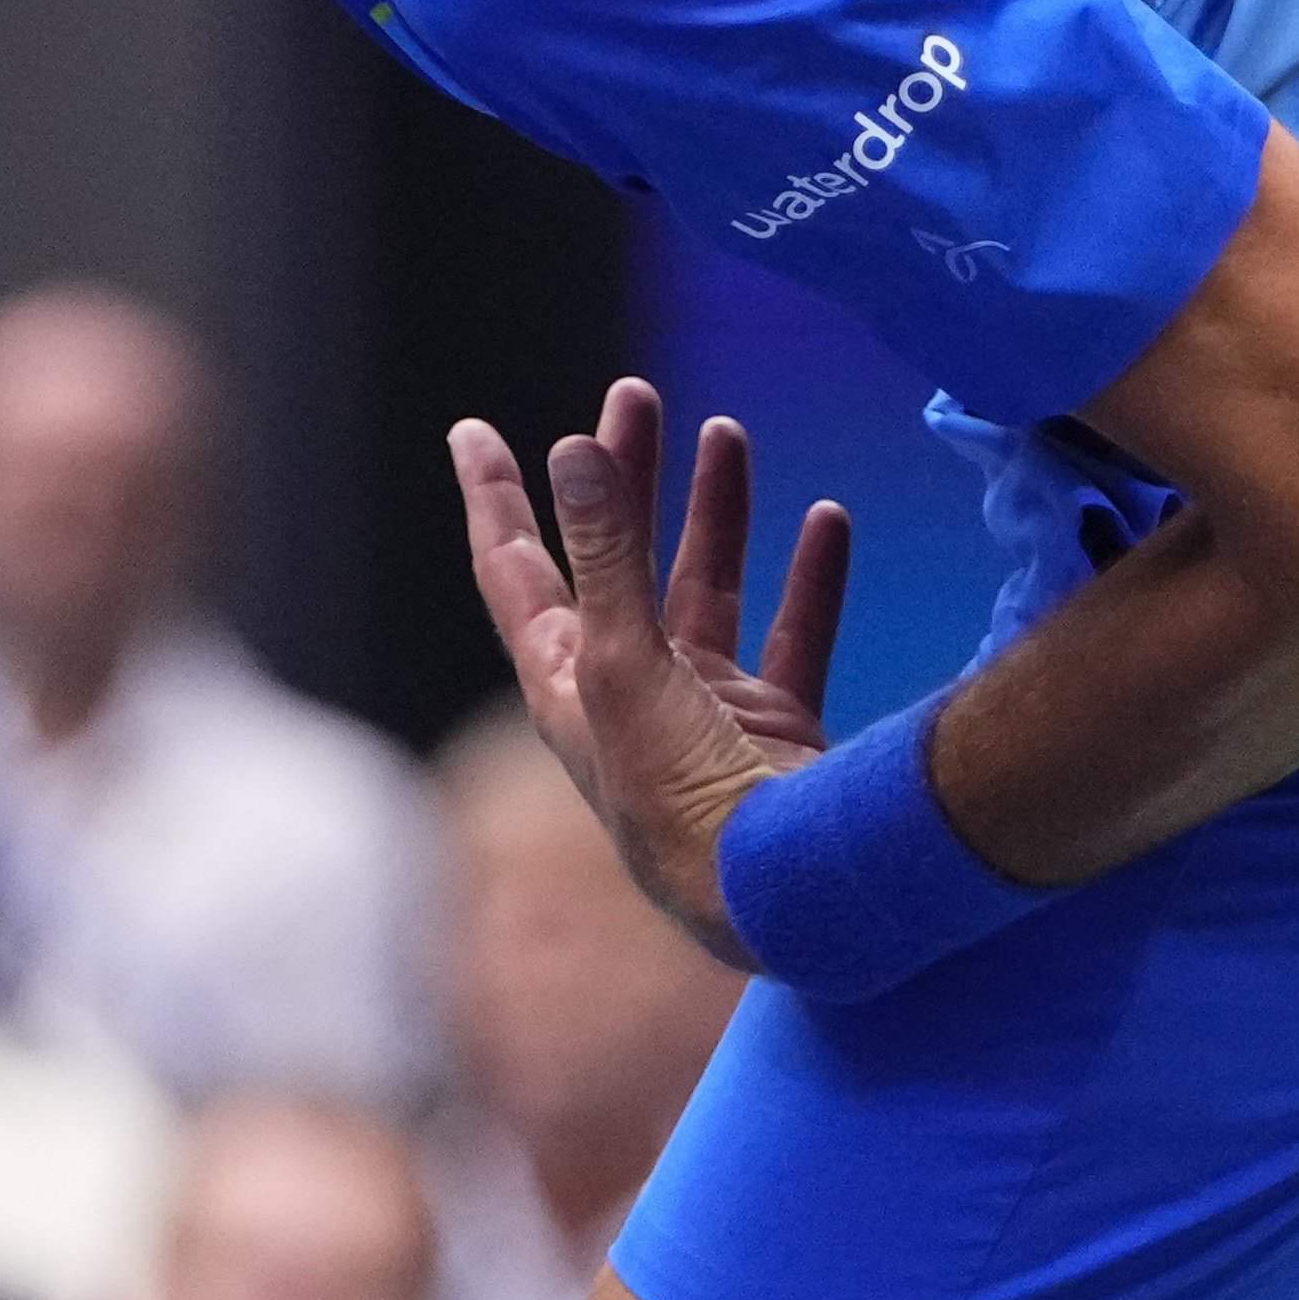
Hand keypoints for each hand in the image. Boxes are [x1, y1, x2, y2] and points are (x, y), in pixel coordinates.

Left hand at [451, 376, 851, 966]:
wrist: (783, 905)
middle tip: (633, 394)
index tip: (473, 431)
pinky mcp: (778, 732)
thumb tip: (572, 447)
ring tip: (725, 430)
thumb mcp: (627, 663)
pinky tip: (826, 519)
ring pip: (707, 590)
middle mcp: (629, 694)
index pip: (516, 571)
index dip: (494, 499)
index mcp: (568, 685)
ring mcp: (707, 713)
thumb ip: (607, 553)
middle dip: (622, 478)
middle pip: (617, 560)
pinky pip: (794, 637)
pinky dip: (811, 580)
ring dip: (715, 514)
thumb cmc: (680, 801)